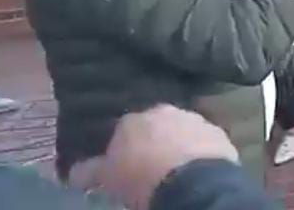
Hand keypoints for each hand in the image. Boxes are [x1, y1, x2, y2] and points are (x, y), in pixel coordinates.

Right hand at [97, 105, 238, 209]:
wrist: (191, 183)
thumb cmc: (141, 178)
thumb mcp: (107, 179)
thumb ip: (90, 171)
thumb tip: (74, 172)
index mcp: (133, 119)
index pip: (123, 130)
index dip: (124, 149)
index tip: (125, 166)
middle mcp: (165, 111)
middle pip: (156, 126)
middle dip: (154, 142)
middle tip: (151, 166)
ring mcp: (195, 119)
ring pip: (183, 131)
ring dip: (179, 144)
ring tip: (176, 169)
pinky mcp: (219, 133)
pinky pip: (205, 142)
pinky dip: (201, 152)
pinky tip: (198, 169)